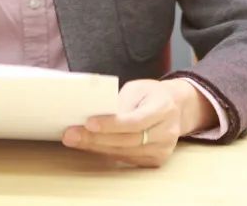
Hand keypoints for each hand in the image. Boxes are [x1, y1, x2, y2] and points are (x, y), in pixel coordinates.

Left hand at [61, 79, 214, 167]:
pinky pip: (128, 159)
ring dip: (97, 147)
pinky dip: (107, 153)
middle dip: (96, 138)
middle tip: (71, 134)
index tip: (88, 123)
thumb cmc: (151, 94)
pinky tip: (91, 146)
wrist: (175, 107)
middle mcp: (166, 131)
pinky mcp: (156, 160)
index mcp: (163, 107)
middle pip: (127, 140)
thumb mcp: (137, 88)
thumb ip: (121, 102)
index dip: (111, 124)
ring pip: (125, 152)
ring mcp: (163, 149)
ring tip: (75, 140)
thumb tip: (95, 113)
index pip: (135, 121)